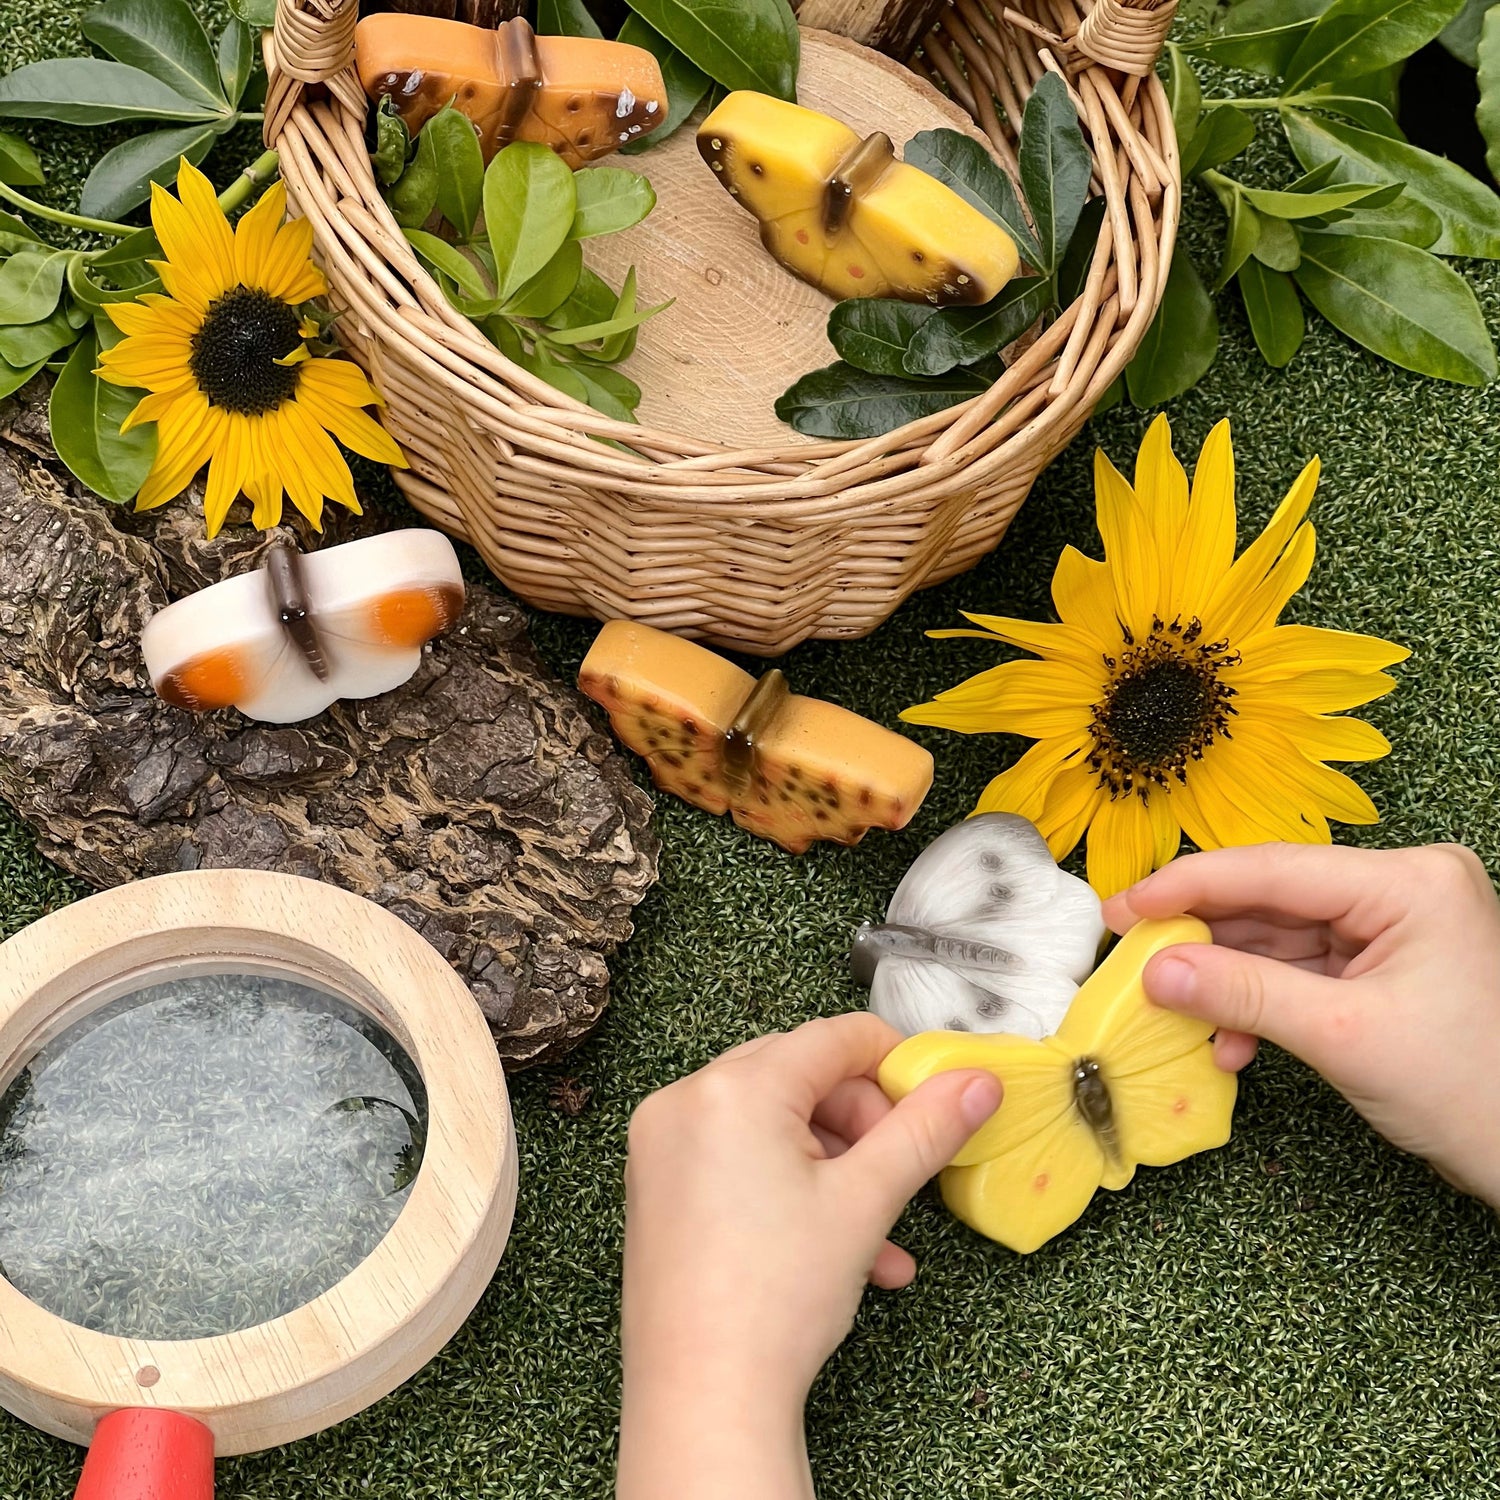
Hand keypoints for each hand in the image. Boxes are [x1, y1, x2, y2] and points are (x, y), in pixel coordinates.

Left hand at [617, 1013, 1000, 1499]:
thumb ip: (926, 1129)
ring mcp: (662, 1145)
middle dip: (863, 1126)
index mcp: (733, 1088)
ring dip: (836, 1167)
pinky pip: (737, 1158)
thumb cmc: (775, 1297)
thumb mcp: (867, 1200)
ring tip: (882, 1234)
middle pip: (801, 1076)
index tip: (933, 1101)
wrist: (704, 1398)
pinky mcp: (657, 1187)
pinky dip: (789, 1187)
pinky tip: (842, 1249)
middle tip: (900, 1172)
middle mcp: (685, 1101)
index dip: (894, 1064)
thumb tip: (976, 1081)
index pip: (833, 1038)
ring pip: (773, 1124)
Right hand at [1103, 842, 1499, 1207]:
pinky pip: (1300, 968)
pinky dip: (1258, 1001)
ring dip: (1225, 977)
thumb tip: (1156, 969)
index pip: (1273, 867)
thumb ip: (1243, 993)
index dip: (1187, 885)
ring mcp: (1394, 926)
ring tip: (1170, 1007)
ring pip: (1278, 935)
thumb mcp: (1343, 1037)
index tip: (1121, 908)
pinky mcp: (1384, 964)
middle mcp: (1403, 888)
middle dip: (1202, 935)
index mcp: (1410, 882)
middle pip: (1271, 897)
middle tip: (1129, 954)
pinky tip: (1227, 1041)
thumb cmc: (1472, 1093)